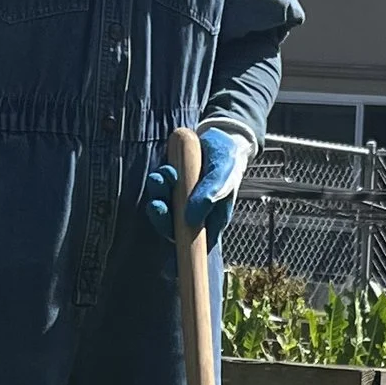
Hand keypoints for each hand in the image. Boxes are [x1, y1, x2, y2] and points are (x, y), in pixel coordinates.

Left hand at [147, 125, 245, 240]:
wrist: (220, 137)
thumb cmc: (227, 160)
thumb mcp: (223, 176)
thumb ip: (209, 196)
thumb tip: (190, 219)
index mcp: (212, 220)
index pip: (196, 244)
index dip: (182, 247)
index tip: (172, 238)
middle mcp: (195, 214)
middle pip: (174, 228)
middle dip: (162, 217)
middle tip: (158, 204)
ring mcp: (182, 201)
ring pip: (164, 208)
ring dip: (159, 195)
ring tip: (162, 176)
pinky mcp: (172, 187)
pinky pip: (160, 191)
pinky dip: (159, 182)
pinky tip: (165, 170)